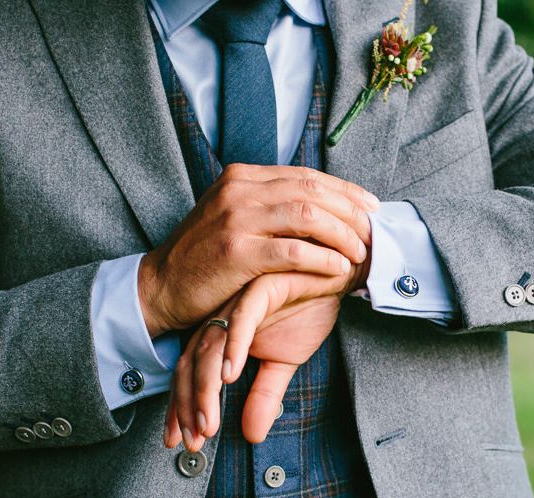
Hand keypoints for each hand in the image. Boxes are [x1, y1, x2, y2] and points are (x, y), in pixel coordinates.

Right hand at [138, 164, 377, 337]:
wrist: (161, 285)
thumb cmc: (203, 257)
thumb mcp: (230, 216)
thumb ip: (267, 205)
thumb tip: (319, 207)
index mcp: (241, 177)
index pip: (305, 175)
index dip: (344, 190)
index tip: (370, 206)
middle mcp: (240, 190)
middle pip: (312, 191)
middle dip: (351, 211)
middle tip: (373, 232)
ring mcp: (237, 219)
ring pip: (308, 217)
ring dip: (343, 235)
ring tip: (360, 253)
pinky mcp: (237, 252)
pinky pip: (294, 252)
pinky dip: (323, 260)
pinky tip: (339, 269)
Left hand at [165, 264, 367, 450]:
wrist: (336, 270)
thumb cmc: (307, 307)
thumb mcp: (285, 361)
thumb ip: (265, 395)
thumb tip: (252, 436)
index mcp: (223, 332)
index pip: (191, 373)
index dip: (182, 408)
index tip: (180, 441)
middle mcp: (223, 317)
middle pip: (192, 363)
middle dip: (188, 406)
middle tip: (192, 441)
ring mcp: (238, 301)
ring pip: (212, 347)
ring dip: (206, 388)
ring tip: (208, 423)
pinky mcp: (261, 287)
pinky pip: (242, 318)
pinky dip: (234, 346)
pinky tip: (230, 374)